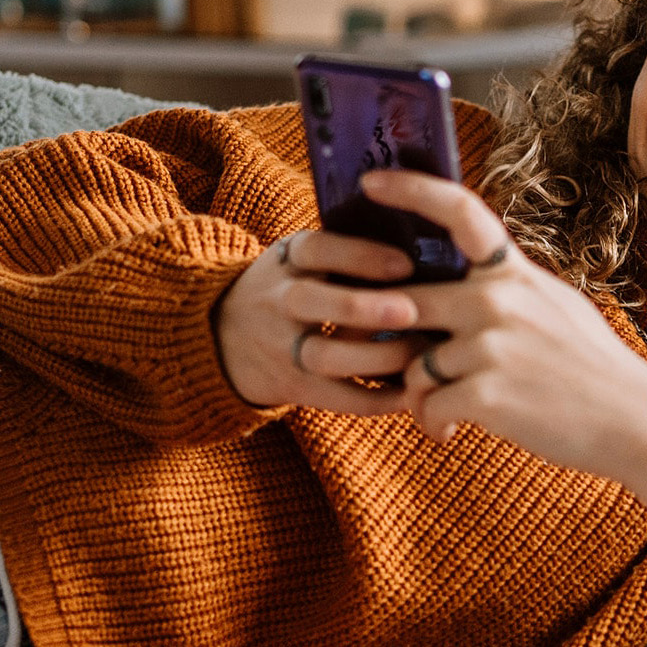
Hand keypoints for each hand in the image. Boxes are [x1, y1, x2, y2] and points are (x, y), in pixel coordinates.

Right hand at [215, 228, 424, 414]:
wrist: (222, 335)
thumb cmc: (290, 286)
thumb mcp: (299, 258)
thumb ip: (345, 252)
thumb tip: (423, 246)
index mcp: (286, 260)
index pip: (316, 249)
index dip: (360, 255)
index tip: (405, 264)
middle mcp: (277, 301)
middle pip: (309, 301)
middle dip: (362, 307)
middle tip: (411, 310)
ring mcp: (280, 347)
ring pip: (324, 356)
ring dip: (377, 357)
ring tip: (421, 351)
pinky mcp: (292, 387)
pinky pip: (336, 398)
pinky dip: (376, 399)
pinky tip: (411, 393)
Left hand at [360, 169, 646, 477]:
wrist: (634, 422)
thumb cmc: (592, 368)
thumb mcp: (556, 305)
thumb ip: (507, 289)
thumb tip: (465, 279)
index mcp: (513, 274)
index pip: (459, 212)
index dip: (411, 190)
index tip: (371, 182)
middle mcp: (497, 300)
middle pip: (406, 302)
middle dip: (390, 337)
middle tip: (394, 365)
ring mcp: (490, 345)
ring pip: (412, 365)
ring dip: (419, 395)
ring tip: (443, 414)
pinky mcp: (485, 393)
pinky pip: (427, 404)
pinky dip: (432, 424)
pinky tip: (451, 433)